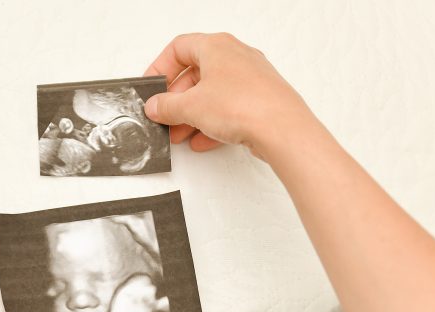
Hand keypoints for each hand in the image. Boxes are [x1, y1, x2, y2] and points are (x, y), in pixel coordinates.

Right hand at [143, 33, 314, 157]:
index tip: (151, 87)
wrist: (282, 129)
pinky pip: (229, 109)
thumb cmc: (243, 105)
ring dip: (191, 115)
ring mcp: (250, 79)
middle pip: (195, 74)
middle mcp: (235, 57)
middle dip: (176, 99)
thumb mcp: (191, 106)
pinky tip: (201, 142)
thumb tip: (154, 105)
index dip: (160, 67)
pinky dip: (211, 123)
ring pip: (212, 94)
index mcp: (216, 46)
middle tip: (163, 116)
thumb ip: (167, 106)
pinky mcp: (259, 100)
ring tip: (179, 135)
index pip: (179, 48)